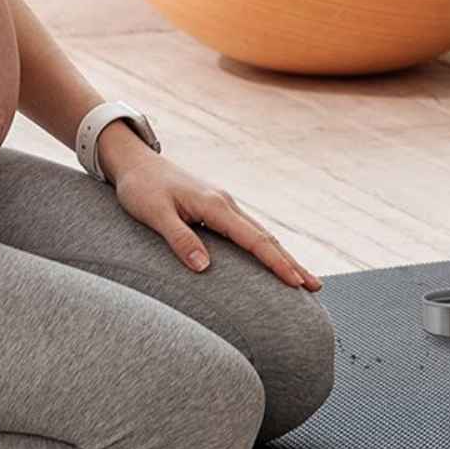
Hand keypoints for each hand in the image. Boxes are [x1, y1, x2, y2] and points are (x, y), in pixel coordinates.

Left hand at [111, 154, 322, 290]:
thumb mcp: (154, 213)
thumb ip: (179, 238)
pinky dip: (264, 247)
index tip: (297, 283)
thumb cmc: (140, 187)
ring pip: (259, 233)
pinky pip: (246, 231)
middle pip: (265, 237)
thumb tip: (205, 268)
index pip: (253, 239)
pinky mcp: (214, 208)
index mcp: (214, 205)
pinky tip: (270, 259)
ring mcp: (222, 204)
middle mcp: (225, 203)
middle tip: (316, 287)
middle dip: (290, 262)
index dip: (276, 262)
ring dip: (281, 255)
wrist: (133, 161)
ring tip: (302, 279)